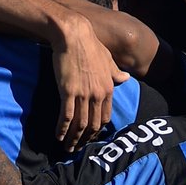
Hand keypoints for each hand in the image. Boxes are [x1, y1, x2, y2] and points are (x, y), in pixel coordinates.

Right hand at [52, 14, 127, 151]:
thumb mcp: (108, 60)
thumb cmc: (90, 45)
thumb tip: (126, 77)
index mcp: (109, 88)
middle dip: (85, 139)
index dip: (97, 131)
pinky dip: (62, 128)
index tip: (90, 138)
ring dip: (73, 138)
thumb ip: (116, 72)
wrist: (73, 36)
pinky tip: (58, 136)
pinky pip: (66, 116)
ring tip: (67, 148)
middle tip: (78, 148)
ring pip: (80, 124)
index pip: (105, 117)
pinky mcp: (68, 92)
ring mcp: (83, 94)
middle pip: (93, 124)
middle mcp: (98, 94)